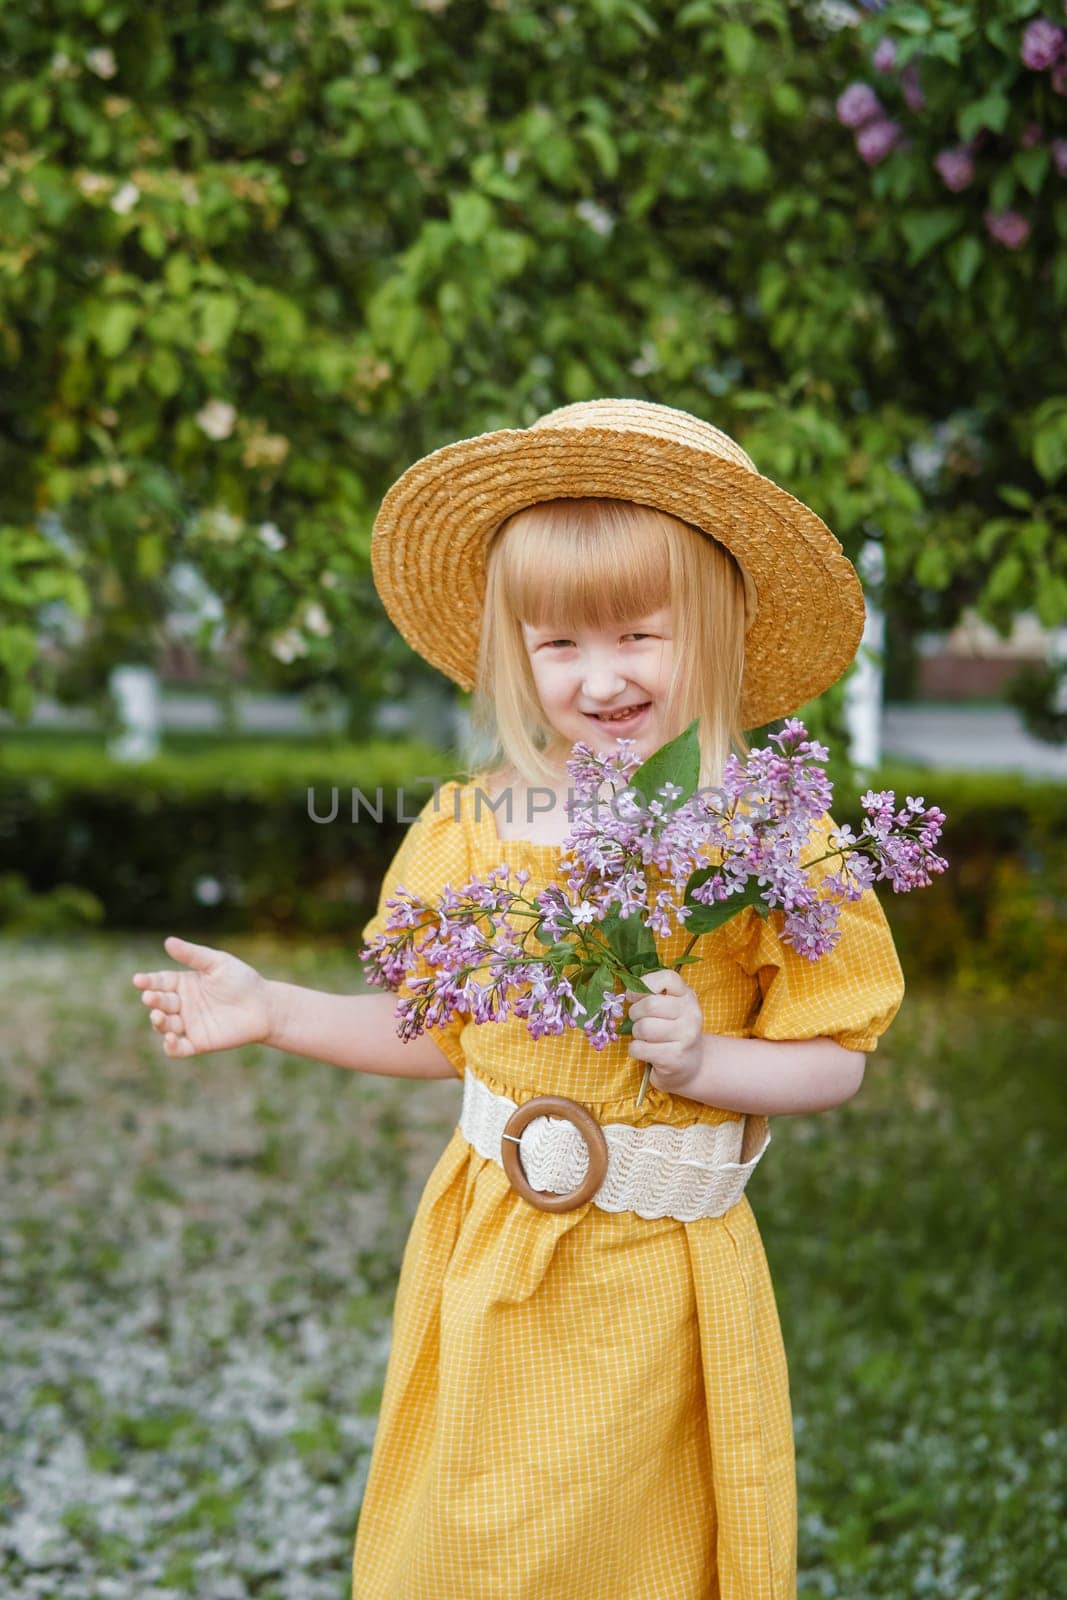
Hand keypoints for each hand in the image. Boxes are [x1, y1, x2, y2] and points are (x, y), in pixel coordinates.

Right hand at [131, 935, 272, 1057]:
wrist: (265, 1006)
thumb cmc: (242, 980)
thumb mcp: (217, 963)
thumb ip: (193, 955)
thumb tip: (167, 942)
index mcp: (184, 983)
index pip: (160, 982)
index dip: (148, 982)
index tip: (138, 980)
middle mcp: (183, 1004)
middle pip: (160, 1002)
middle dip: (153, 1000)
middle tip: (150, 997)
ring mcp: (189, 1024)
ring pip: (164, 1025)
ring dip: (158, 1021)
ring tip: (159, 1015)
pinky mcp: (198, 1042)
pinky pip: (177, 1048)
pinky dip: (170, 1046)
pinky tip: (170, 1038)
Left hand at [623, 968, 704, 1095]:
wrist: (691, 1064)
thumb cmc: (672, 1030)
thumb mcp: (669, 1007)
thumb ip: (653, 994)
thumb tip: (630, 992)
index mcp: (687, 996)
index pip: (668, 978)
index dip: (645, 984)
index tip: (635, 996)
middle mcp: (691, 1014)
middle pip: (650, 1005)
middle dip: (635, 1013)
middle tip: (638, 1020)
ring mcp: (685, 1036)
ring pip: (644, 1027)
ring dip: (636, 1033)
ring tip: (645, 1037)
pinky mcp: (674, 1057)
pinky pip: (640, 1048)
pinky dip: (635, 1050)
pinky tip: (646, 1051)